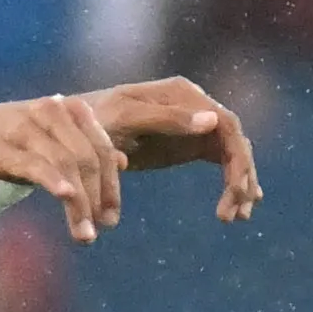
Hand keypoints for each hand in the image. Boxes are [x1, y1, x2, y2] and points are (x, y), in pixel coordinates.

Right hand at [0, 91, 128, 241]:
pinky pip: (37, 165)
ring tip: (83, 233)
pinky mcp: (5, 147)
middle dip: (100, 196)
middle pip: (89, 158)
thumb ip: (82, 149)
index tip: (111, 217)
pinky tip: (66, 200)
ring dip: (80, 203)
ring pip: (67, 166)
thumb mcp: (47, 141)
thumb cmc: (0, 137)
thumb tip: (124, 161)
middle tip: (102, 227)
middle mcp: (52, 114)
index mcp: (67, 111)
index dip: (113, 184)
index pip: (102, 148)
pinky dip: (55, 182)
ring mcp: (27, 129)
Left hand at [78, 76, 263, 222]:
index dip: (237, 158)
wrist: (72, 129)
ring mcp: (195, 124)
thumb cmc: (93, 119)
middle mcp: (195, 104)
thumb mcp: (125, 118)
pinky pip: (221, 161)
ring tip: (236, 217)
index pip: (225, 124)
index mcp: (182, 94)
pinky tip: (238, 209)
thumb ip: (166, 118)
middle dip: (241, 177)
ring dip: (240, 185)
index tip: (237, 190)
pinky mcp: (190, 143)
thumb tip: (213, 120)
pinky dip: (232, 182)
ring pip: (232, 153)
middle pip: (234, 141)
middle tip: (236, 213)